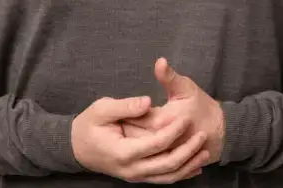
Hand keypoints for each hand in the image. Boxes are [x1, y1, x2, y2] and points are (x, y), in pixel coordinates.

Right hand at [71, 95, 210, 182]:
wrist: (77, 148)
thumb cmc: (89, 125)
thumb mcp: (102, 109)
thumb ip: (125, 106)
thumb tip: (147, 102)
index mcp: (123, 151)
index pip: (156, 143)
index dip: (173, 131)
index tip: (186, 117)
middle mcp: (132, 169)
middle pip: (166, 164)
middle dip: (187, 150)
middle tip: (203, 135)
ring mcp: (135, 176)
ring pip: (168, 176)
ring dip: (188, 165)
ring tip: (205, 152)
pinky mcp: (138, 176)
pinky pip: (163, 179)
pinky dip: (180, 174)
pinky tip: (194, 167)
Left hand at [121, 58, 224, 165]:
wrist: (217, 130)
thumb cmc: (199, 105)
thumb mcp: (185, 86)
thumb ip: (168, 76)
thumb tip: (159, 61)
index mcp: (163, 120)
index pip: (134, 118)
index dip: (122, 114)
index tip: (112, 110)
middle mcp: (162, 140)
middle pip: (132, 136)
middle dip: (121, 129)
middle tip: (111, 121)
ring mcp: (163, 154)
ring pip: (138, 149)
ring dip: (128, 141)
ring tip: (119, 132)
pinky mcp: (165, 161)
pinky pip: (147, 158)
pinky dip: (138, 151)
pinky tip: (132, 144)